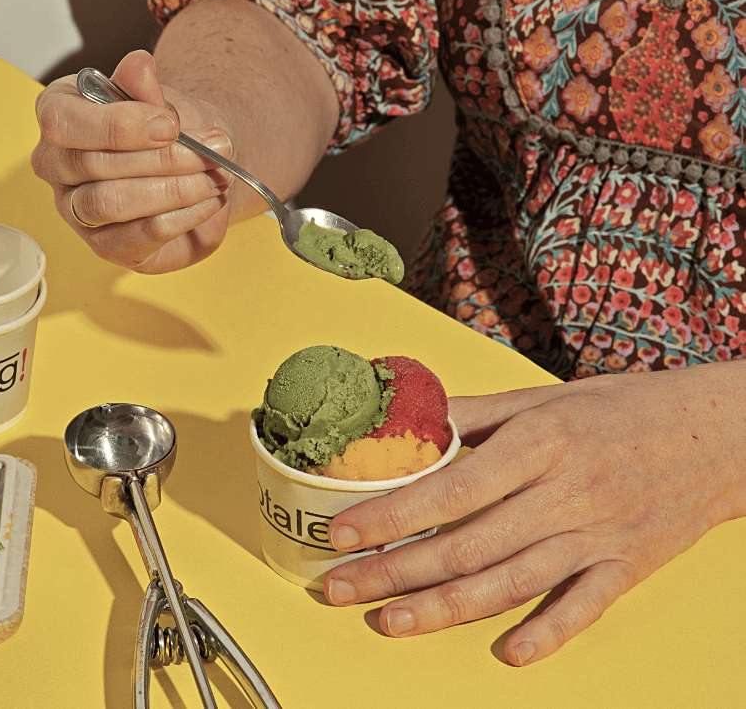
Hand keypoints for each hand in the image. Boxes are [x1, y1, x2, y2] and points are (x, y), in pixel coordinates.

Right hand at [31, 50, 236, 273]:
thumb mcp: (160, 100)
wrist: (194, 164)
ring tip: (215, 176)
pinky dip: (181, 217)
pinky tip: (209, 200)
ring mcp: (75, 210)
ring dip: (174, 189)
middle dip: (162, 158)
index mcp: (58, 115)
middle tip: (212, 150)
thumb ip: (145, 88)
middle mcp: (56, 165)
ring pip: (111, 203)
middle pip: (93, 166)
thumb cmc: (166, 128)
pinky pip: (138, 236)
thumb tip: (138, 65)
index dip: (117, 126)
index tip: (170, 125)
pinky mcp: (105, 246)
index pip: (61, 122)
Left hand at [322, 362, 745, 664]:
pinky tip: (509, 652)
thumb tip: (408, 418)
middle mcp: (565, 492)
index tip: (343, 531)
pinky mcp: (627, 566)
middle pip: (467, 543)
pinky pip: (583, 606)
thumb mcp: (543, 396)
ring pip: (509, 581)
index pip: (450, 486)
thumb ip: (474, 413)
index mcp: (540, 442)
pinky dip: (548, 632)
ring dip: (443, 607)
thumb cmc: (620, 410)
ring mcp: (598, 534)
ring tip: (389, 620)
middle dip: (395, 569)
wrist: (719, 434)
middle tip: (341, 586)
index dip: (391, 514)